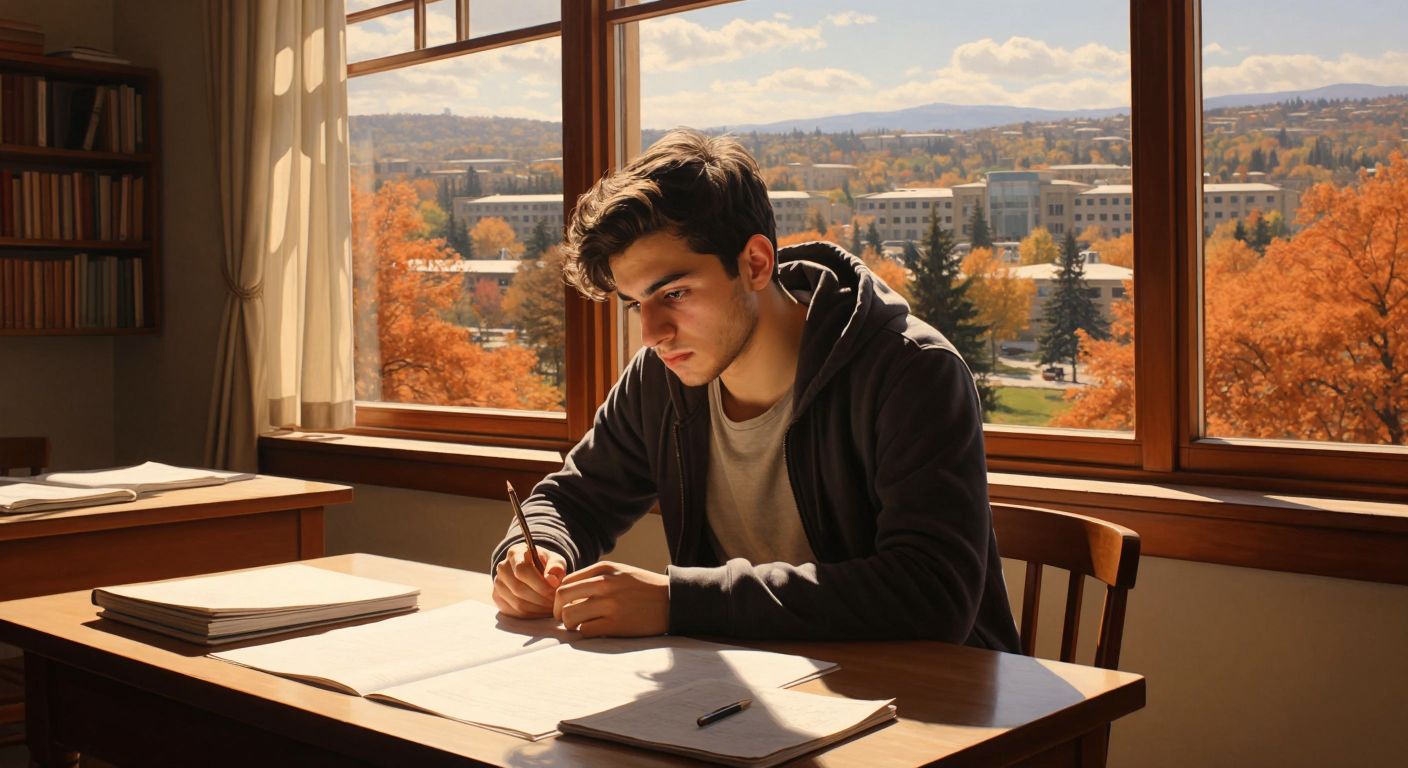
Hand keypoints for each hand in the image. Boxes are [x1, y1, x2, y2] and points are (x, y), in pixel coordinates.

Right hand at [492, 543, 566, 617]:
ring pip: (516, 603)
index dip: (539, 583)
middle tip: (556, 602)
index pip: (522, 570)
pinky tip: (542, 611)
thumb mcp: (555, 560)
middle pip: (518, 588)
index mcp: (515, 553)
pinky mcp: (498, 598)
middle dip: (540, 599)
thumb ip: (556, 567)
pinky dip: (530, 615)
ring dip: (537, 608)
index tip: (554, 590)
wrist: (532, 570)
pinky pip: (513, 612)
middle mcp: (502, 568)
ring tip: (551, 607)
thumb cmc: (545, 564)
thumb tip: (552, 581)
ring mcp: (498, 584)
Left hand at [553, 561, 668, 637]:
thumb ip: (595, 577)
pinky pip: (585, 631)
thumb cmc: (644, 588)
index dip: (560, 597)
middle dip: (557, 611)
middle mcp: (604, 584)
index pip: (565, 582)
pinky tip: (594, 631)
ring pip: (569, 616)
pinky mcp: (615, 625)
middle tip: (564, 619)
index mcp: (603, 569)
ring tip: (580, 626)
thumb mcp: (620, 572)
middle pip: (561, 597)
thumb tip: (568, 592)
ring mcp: (609, 604)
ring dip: (570, 624)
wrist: (672, 601)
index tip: (565, 606)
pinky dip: (585, 633)